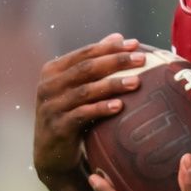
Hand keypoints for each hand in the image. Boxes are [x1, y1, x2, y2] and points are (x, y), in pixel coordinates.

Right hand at [33, 34, 144, 189]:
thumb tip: (118, 37)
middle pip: (86, 69)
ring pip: (85, 91)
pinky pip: (81, 115)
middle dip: (116, 61)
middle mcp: (49, 86)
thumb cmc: (70, 113)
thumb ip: (94, 61)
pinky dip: (100, 109)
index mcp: (53, 71)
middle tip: (141, 59)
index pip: (85, 53)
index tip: (135, 44)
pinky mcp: (58, 127)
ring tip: (136, 82)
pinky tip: (119, 107)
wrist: (52, 153)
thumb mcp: (78, 86)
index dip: (110, 47)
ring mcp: (51, 107)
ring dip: (112, 85)